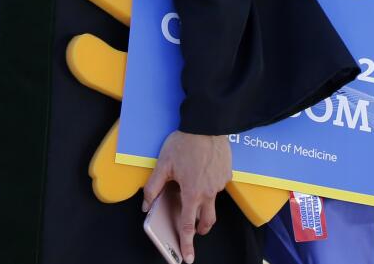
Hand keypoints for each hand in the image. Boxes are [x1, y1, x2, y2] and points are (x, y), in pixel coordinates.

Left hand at [142, 131, 231, 262]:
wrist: (208, 123)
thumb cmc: (185, 142)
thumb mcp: (163, 164)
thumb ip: (153, 187)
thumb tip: (146, 204)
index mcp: (192, 192)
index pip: (187, 226)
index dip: (186, 243)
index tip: (187, 257)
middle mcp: (209, 192)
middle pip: (207, 221)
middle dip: (200, 230)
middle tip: (194, 230)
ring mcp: (220, 183)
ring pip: (213, 202)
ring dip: (204, 204)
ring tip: (194, 191)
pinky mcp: (227, 173)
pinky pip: (218, 186)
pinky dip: (210, 186)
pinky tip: (203, 173)